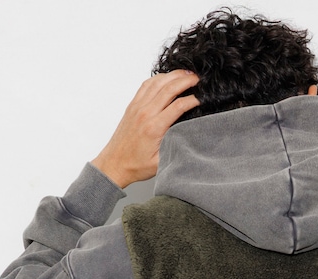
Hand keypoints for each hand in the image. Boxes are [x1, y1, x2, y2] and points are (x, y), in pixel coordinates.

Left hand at [91, 70, 199, 187]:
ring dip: (173, 76)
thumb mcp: (161, 162)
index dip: (193, 99)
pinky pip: (146, 85)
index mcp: (154, 128)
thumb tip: (189, 137)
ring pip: (157, 83)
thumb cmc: (136, 165)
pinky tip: (167, 77)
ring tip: (186, 74)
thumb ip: (175, 147)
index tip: (202, 98)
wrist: (115, 164)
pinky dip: (158, 78)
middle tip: (198, 78)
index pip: (178, 106)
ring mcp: (137, 107)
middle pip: (169, 89)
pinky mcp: (132, 106)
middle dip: (186, 81)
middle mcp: (145, 114)